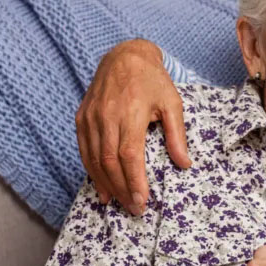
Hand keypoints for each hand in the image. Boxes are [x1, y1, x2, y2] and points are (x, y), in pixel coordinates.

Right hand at [75, 38, 189, 214]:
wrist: (124, 56)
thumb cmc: (152, 80)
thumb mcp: (173, 102)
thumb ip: (177, 135)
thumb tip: (184, 164)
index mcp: (130, 113)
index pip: (130, 155)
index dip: (135, 181)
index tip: (143, 201)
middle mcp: (106, 116)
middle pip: (110, 162)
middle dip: (122, 189)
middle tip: (134, 209)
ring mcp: (90, 117)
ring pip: (94, 159)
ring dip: (106, 184)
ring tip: (118, 203)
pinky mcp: (81, 118)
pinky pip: (84, 150)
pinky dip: (91, 171)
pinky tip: (102, 187)